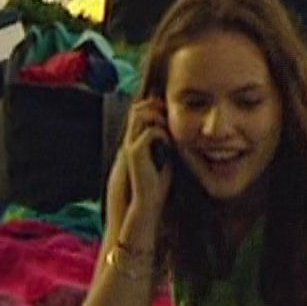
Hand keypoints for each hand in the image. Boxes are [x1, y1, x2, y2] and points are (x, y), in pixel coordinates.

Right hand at [111, 97, 172, 221]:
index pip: (138, 112)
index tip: (168, 110)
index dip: (152, 106)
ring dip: (157, 116)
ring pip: (140, 115)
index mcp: (135, 139)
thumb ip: (166, 143)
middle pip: (137, 109)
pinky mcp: (135, 152)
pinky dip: (163, 134)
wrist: (147, 199)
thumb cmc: (158, 181)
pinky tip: (169, 143)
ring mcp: (130, 145)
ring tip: (169, 126)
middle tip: (169, 112)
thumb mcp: (164, 157)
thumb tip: (177, 131)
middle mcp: (130, 140)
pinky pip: (150, 133)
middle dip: (154, 106)